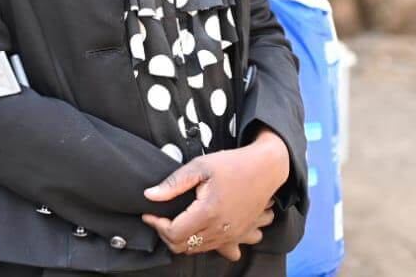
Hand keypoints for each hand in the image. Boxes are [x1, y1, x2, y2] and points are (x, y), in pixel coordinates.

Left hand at [140, 128, 290, 259]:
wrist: (266, 169)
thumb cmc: (233, 164)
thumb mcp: (200, 166)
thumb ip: (173, 183)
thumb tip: (150, 195)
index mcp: (209, 212)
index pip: (173, 233)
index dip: (156, 225)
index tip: (150, 213)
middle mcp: (220, 229)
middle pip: (182, 246)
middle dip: (165, 233)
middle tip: (160, 217)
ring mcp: (231, 236)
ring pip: (196, 250)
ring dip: (181, 239)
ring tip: (175, 220)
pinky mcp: (237, 236)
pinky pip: (213, 249)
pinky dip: (198, 244)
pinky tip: (194, 230)